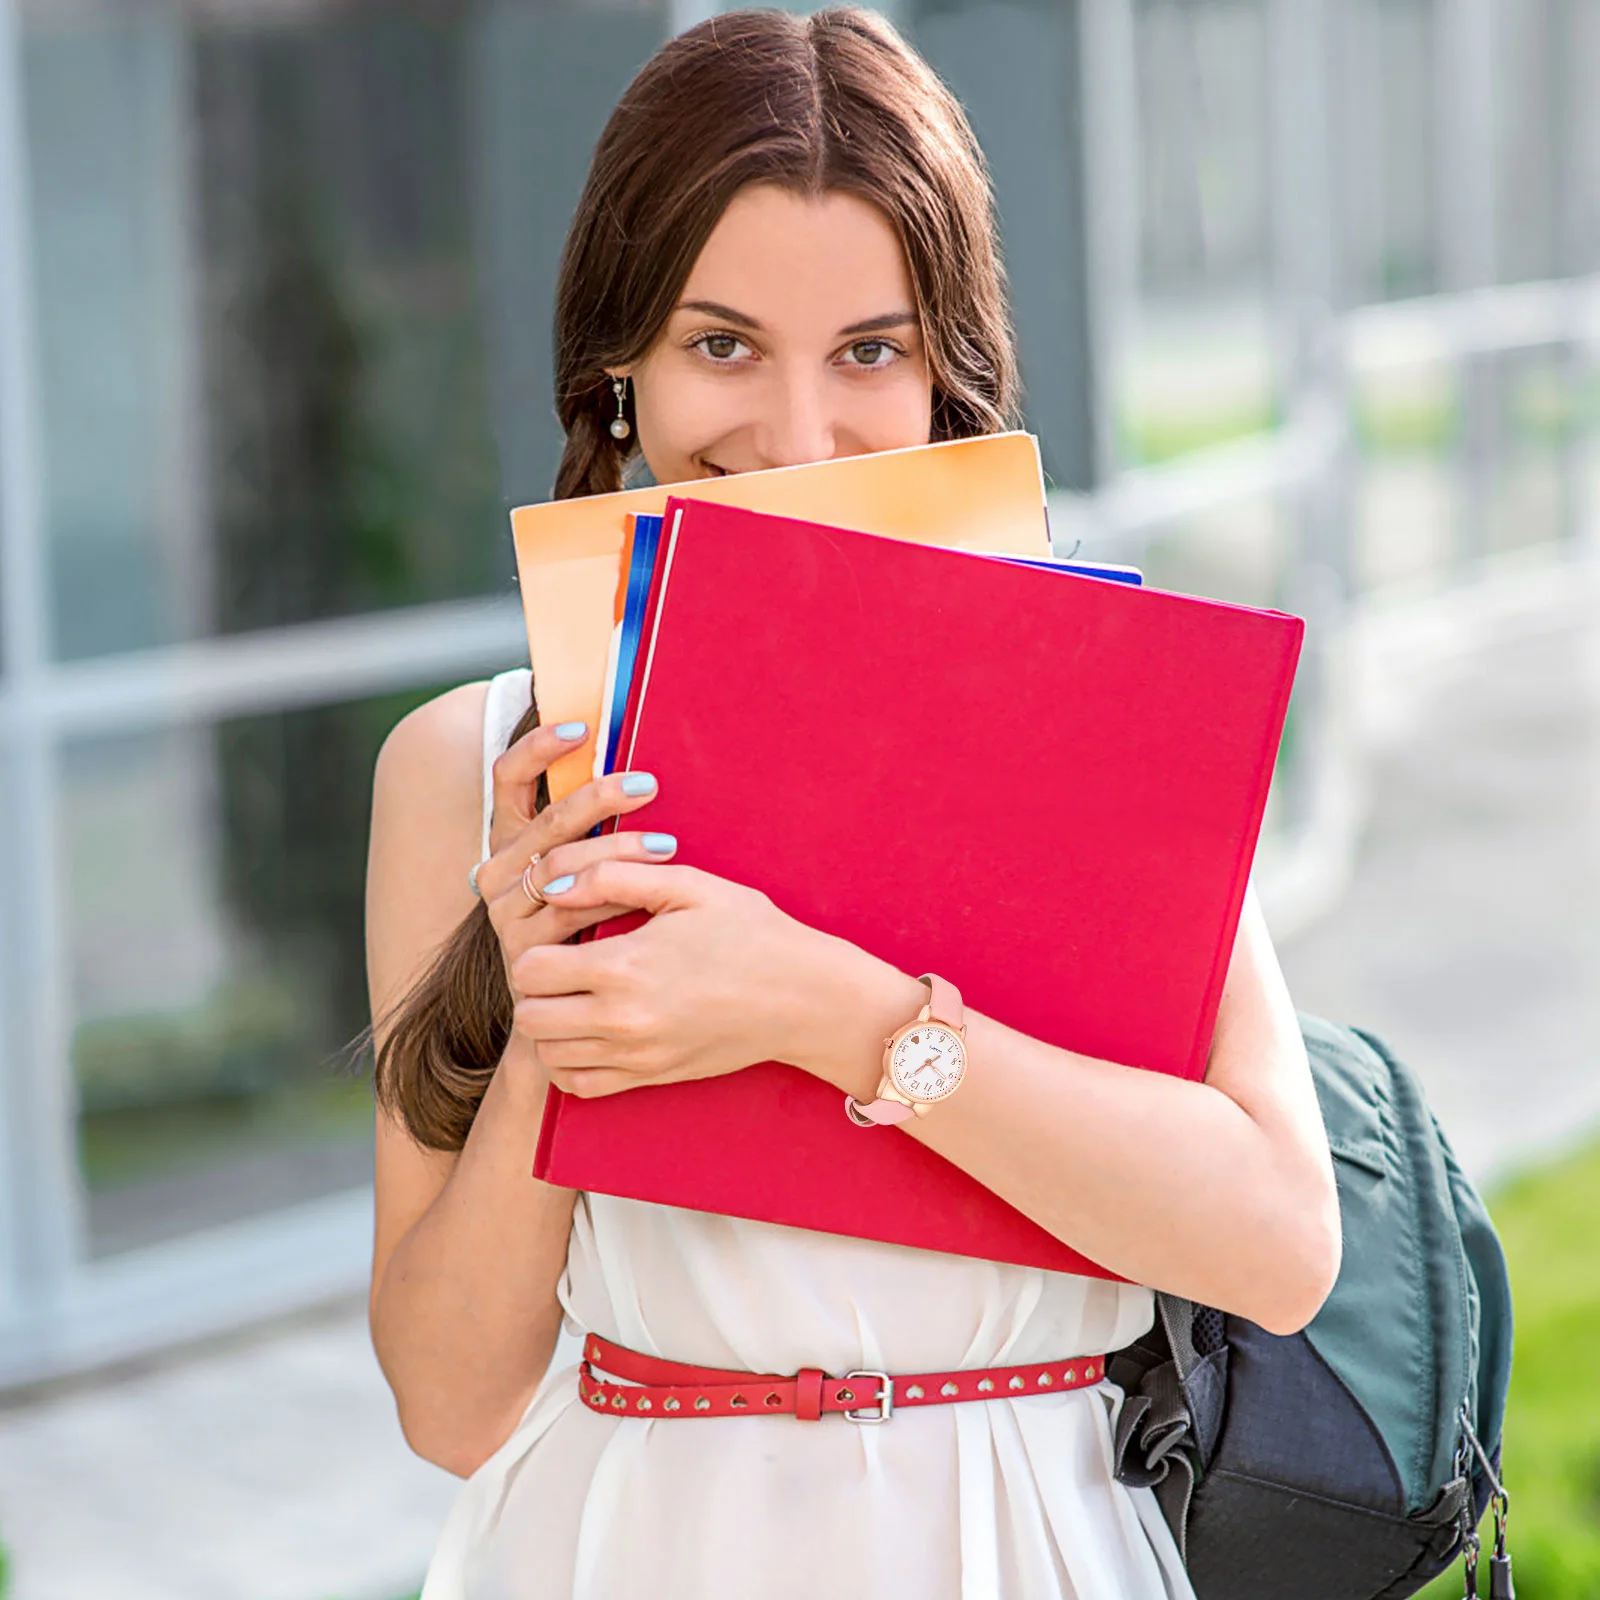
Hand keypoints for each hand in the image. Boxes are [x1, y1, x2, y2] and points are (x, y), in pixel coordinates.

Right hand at [475, 720, 676, 994]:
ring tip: (666, 845)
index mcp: (508, 835)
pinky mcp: (523, 951)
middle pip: (548, 820)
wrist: (563, 1004)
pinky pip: (572, 913)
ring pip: (563, 866)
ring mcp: (505, 912)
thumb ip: (595, 823)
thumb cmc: (588, 920)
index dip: (538, 748)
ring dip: (617, 851)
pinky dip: (613, 900)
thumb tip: (639, 759)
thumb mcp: (586, 865)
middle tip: (649, 785)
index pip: (509, 776)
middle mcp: (497, 869)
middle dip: (600, 798)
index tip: (582, 726)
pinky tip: (649, 895)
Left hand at [508, 861, 825, 1098]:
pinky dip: (570, 1063)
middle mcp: (621, 1018)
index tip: (563, 938)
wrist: (802, 996)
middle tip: (564, 968)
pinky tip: (591, 1033)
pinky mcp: (651, 1077)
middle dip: (536, 989)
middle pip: (529, 1016)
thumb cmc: (750, 931)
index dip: (537, 948)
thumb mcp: (688, 886)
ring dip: (550, 1025)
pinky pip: (579, 1085)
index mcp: (623, 965)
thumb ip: (615, 876)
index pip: (530, 969)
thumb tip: (554, 884)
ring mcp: (635, 1054)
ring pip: (548, 1053)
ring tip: (579, 998)